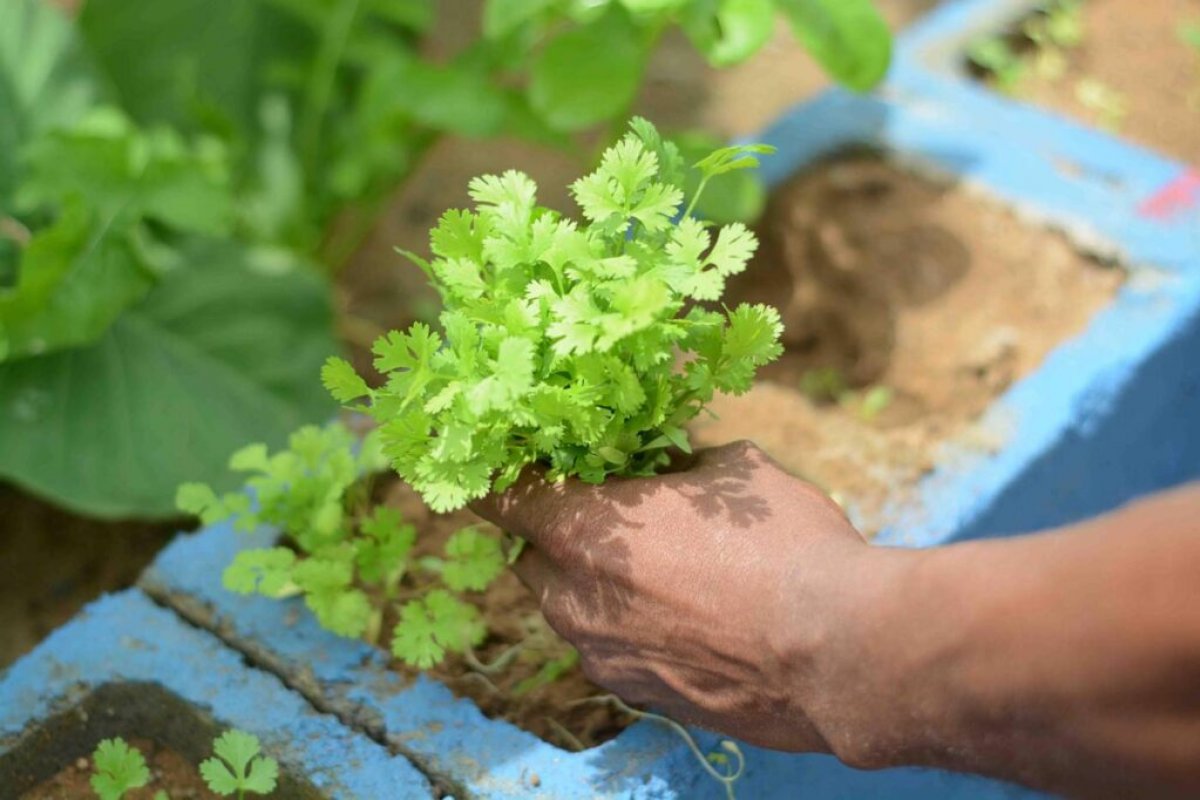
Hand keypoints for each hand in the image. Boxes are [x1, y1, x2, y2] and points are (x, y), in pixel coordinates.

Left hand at [471, 440, 871, 751]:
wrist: (840, 652)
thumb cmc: (784, 544)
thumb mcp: (732, 470)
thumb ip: (678, 462)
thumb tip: (668, 459)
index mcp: (581, 531)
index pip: (499, 497)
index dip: (507, 474)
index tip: (527, 464)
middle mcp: (574, 601)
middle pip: (529, 557)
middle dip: (555, 532)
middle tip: (609, 511)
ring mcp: (602, 658)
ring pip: (569, 609)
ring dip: (594, 583)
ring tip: (659, 566)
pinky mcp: (638, 697)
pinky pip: (610, 649)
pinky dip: (629, 627)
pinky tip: (687, 615)